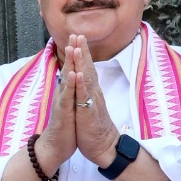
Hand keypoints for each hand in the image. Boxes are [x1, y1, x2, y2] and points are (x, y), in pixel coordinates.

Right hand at [37, 48, 78, 172]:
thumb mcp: (69, 107)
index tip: (79, 38)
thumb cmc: (64, 128)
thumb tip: (71, 81)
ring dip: (70, 63)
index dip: (76, 54)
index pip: (72, 69)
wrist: (54, 148)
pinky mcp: (62, 113)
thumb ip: (70, 93)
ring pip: (66, 80)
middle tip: (75, 34)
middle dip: (72, 52)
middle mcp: (63, 94)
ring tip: (73, 48)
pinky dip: (70, 85)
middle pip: (68, 69)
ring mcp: (62, 103)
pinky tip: (73, 74)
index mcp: (67, 93)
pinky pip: (67, 97)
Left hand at [70, 34, 120, 166]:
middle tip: (77, 33)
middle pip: (87, 68)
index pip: (86, 68)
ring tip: (76, 46)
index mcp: (92, 91)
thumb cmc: (94, 128)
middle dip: (81, 50)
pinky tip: (77, 74)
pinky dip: (80, 84)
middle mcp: (93, 93)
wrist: (104, 147)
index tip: (77, 38)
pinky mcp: (88, 112)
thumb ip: (87, 93)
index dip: (82, 53)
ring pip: (86, 78)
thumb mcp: (89, 106)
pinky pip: (84, 96)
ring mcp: (92, 101)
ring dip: (81, 62)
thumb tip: (83, 81)